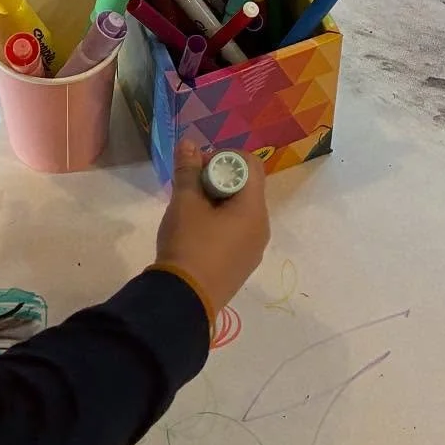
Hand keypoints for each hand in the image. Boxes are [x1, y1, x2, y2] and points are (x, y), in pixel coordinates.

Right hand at [154, 140, 269, 324]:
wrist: (183, 300)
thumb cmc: (188, 244)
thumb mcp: (185, 203)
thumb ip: (188, 170)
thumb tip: (189, 143)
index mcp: (254, 210)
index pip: (250, 165)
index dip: (224, 157)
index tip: (198, 166)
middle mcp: (261, 228)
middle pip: (246, 188)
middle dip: (218, 179)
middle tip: (190, 185)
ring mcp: (253, 250)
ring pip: (240, 212)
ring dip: (217, 201)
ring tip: (189, 209)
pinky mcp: (241, 266)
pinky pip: (236, 233)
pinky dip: (220, 222)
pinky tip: (196, 232)